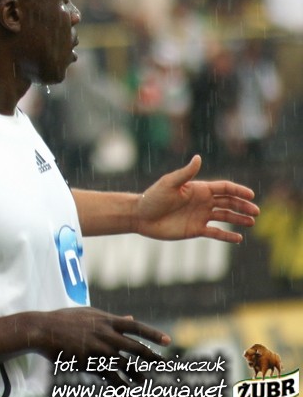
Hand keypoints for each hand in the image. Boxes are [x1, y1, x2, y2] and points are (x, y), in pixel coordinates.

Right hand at [35, 307, 169, 386]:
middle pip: (136, 348)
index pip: (136, 326)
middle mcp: (105, 334)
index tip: (168, 341)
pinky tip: (127, 392)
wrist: (43, 329)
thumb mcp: (89, 314)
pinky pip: (109, 376)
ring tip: (148, 384)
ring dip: (138, 375)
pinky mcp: (89, 362)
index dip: (152, 334)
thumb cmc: (63, 319)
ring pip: (125, 365)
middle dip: (153, 358)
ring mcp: (98, 349)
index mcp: (106, 320)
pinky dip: (120, 385)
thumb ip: (111, 318)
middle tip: (166, 367)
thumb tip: (131, 318)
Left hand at [136, 155, 258, 242]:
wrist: (141, 216)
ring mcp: (200, 216)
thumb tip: (198, 157)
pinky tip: (238, 239)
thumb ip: (185, 173)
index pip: (224, 188)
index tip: (251, 195)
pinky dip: (227, 236)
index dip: (238, 191)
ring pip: (225, 217)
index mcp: (198, 189)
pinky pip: (215, 233)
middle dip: (243, 206)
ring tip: (251, 222)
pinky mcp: (195, 229)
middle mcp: (202, 202)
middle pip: (228, 202)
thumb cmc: (153, 197)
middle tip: (256, 211)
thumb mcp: (169, 183)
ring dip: (239, 219)